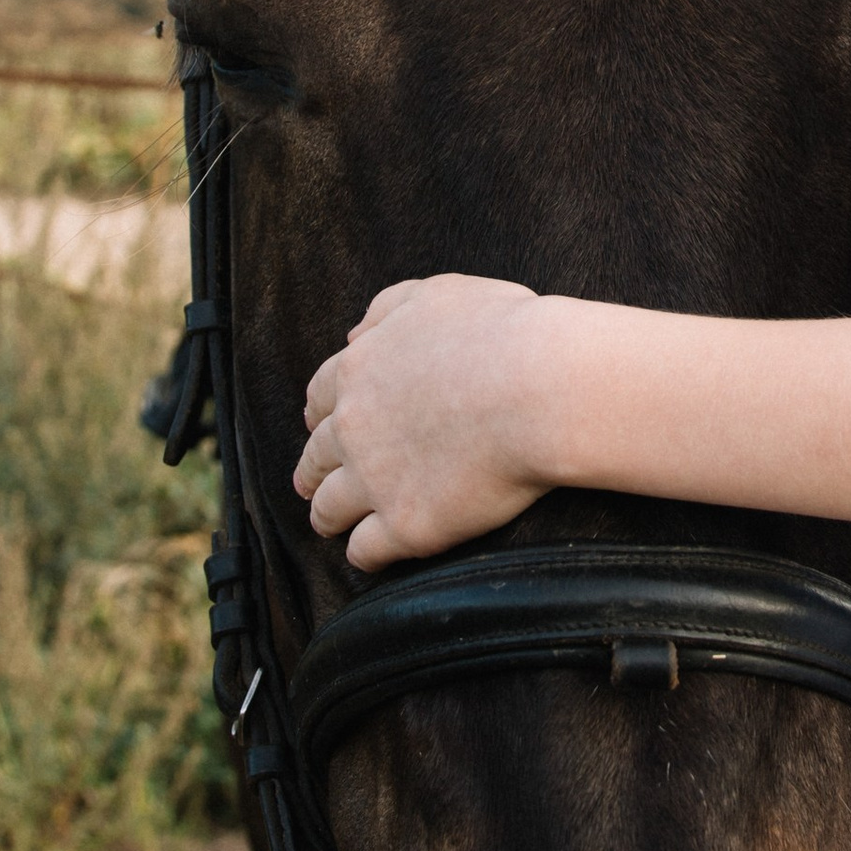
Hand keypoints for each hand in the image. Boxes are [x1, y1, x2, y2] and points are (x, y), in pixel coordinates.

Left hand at [294, 275, 550, 571]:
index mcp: (359, 370)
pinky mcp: (405, 525)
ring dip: (326, 515)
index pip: (320, 398)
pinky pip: (365, 550)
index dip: (319, 414)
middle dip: (312, 469)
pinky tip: (368, 556)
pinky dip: (362, 554)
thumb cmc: (502, 332)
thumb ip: (387, 308)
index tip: (320, 425)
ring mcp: (375, 480)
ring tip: (330, 524)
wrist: (540, 389)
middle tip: (310, 484)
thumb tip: (353, 334)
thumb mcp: (438, 295)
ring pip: (329, 508)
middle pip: (316, 455)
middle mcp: (354, 428)